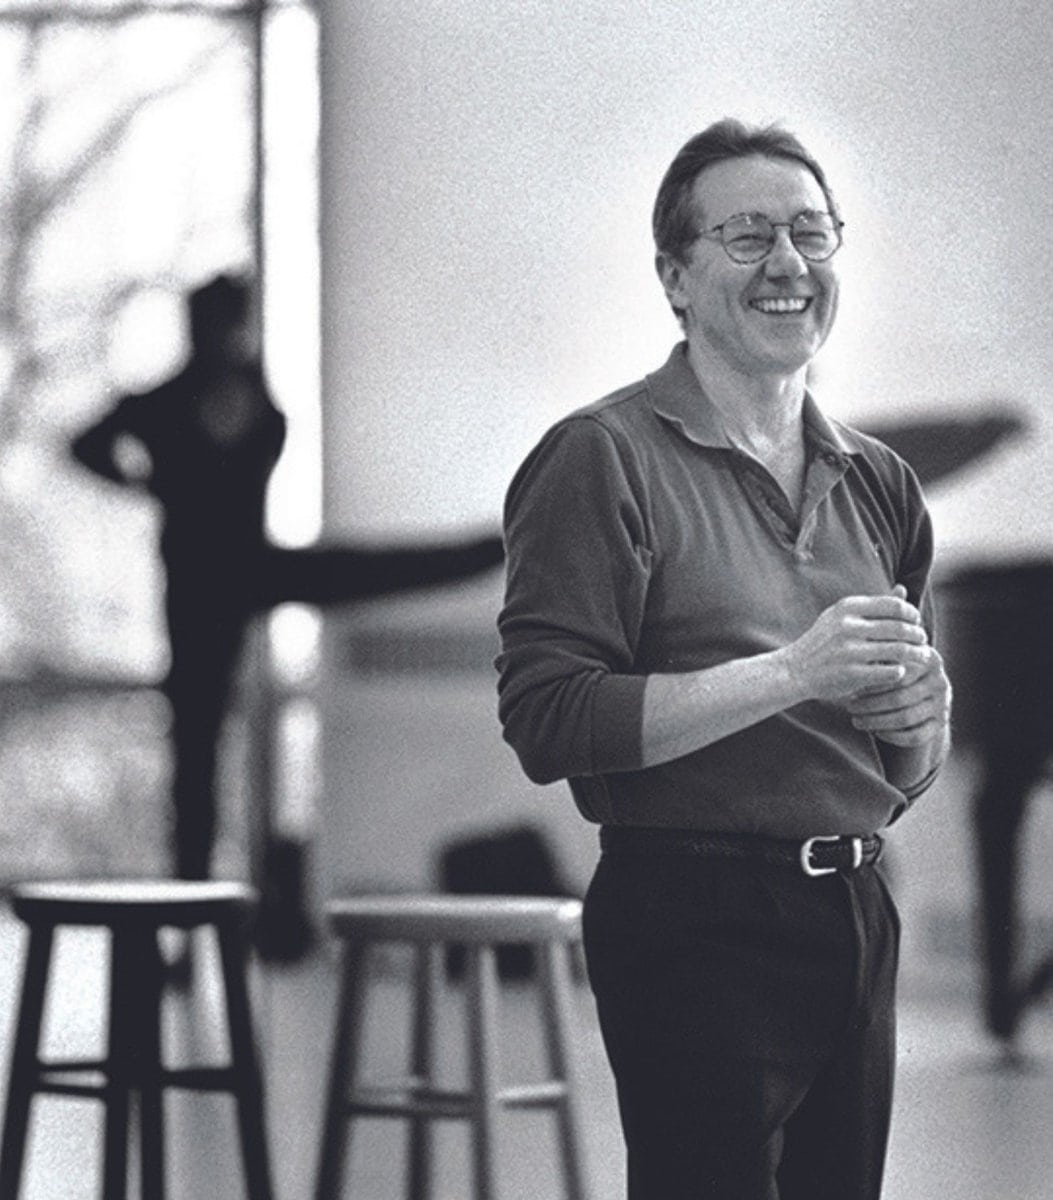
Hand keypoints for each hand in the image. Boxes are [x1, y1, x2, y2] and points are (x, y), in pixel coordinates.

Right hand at [781, 588, 930, 703]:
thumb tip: (903, 589)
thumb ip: (874, 605)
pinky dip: (901, 671)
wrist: (793, 670)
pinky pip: (890, 671)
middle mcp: (848, 626)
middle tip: (924, 641)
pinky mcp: (852, 674)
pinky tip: (902, 671)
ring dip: (917, 654)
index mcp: (847, 607)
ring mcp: (850, 651)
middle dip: (918, 635)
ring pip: (899, 650)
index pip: (894, 605)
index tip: (916, 622)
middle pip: (900, 628)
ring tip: (924, 657)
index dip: (912, 613)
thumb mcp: (842, 617)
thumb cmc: (823, 642)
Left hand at [845, 643, 951, 746]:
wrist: (919, 692)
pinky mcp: (940, 725)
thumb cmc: (895, 670)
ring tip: (857, 720)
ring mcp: (942, 705)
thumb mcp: (892, 658)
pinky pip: (916, 736)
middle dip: (870, 705)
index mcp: (929, 659)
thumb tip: (856, 664)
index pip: (899, 674)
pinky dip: (893, 736)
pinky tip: (876, 732)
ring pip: (906, 718)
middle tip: (850, 707)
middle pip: (901, 697)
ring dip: (877, 721)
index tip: (853, 687)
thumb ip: (880, 657)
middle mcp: (940, 682)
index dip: (874, 683)